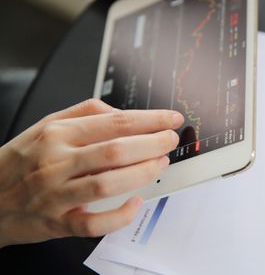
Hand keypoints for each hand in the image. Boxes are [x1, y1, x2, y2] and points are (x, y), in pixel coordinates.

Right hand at [0, 99, 183, 247]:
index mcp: (58, 134)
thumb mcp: (47, 124)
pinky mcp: (56, 222)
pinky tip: (136, 203)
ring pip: (108, 184)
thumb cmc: (22, 160)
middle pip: (116, 150)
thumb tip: (122, 113)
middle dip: (153, 144)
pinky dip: (119, 215)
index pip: (115, 122)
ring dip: (142, 173)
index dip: (150, 120)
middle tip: (170, 141)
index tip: (171, 118)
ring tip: (160, 164)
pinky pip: (93, 223)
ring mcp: (56, 194)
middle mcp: (56, 161)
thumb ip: (86, 113)